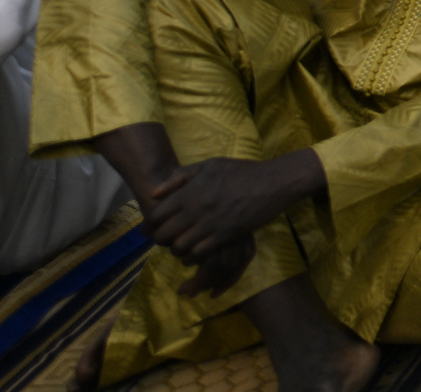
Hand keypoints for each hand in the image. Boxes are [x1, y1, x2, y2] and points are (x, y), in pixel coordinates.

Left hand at [141, 150, 323, 278]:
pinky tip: (195, 252)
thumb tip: (154, 193)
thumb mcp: (210, 165)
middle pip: (164, 234)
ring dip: (176, 250)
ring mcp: (210, 224)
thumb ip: (180, 176)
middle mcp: (196, 209)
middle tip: (164, 240)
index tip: (148, 229)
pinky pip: (199, 253)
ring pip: (179, 247)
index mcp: (190, 191)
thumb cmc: (241, 171)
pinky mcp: (225, 236)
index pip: (156, 215)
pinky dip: (193, 256)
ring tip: (180, 247)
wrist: (273, 182)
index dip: (147, 225)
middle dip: (159, 240)